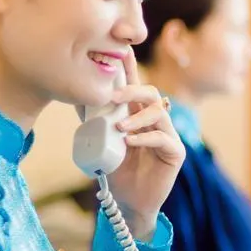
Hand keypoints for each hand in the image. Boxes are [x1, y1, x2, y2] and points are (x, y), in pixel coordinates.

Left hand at [106, 52, 184, 240]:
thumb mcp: (101, 141)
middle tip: (114, 94)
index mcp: (137, 114)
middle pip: (150, 92)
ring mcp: (167, 135)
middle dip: (133, 89)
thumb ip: (94, 120)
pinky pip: (163, 137)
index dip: (130, 66)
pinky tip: (129, 142)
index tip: (121, 48)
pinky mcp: (175, 152)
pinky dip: (144, 138)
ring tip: (119, 128)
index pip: (135, 84)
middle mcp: (154, 120)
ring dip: (136, 118)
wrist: (127, 202)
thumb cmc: (116, 171)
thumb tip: (75, 96)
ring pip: (158, 112)